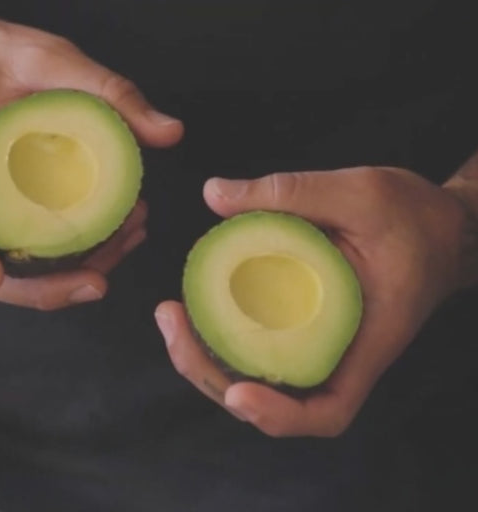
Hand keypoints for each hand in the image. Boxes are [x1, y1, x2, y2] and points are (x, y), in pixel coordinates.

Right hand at [0, 2, 183, 308]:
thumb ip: (110, 92)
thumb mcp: (55, 59)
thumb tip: (171, 133)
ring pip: (9, 266)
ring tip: (127, 241)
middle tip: (98, 283)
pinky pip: (31, 248)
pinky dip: (75, 254)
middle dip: (36, 287)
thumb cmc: (6, 57)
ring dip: (67, 274)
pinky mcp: (8, 209)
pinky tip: (123, 233)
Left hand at [155, 166, 471, 435]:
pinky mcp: (305, 321)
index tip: (237, 395)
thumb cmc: (411, 216)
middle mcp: (339, 351)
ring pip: (259, 374)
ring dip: (209, 359)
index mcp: (367, 337)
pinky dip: (224, 333)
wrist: (437, 227)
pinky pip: (261, 341)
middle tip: (170, 323)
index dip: (280, 416)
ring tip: (171, 316)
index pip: (328, 410)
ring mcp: (320, 340)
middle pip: (275, 399)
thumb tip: (213, 193)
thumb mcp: (359, 192)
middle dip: (213, 377)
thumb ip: (290, 192)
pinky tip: (198, 302)